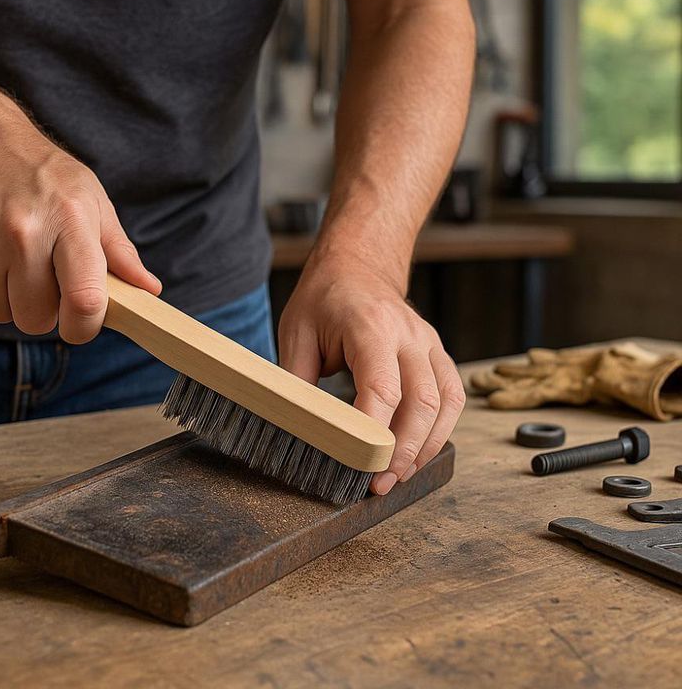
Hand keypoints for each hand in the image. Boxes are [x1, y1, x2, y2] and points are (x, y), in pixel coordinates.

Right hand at [0, 95, 159, 341]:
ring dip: (13, 300)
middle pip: (37, 318)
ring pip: (2, 314)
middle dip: (46, 312)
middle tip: (47, 281)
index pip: (84, 300)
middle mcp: (23, 234)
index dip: (86, 327)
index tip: (84, 324)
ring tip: (17, 262)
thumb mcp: (92, 201)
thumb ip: (119, 251)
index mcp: (69, 221)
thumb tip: (149, 289)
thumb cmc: (43, 174)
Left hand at [278, 257, 464, 494]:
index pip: (382, 387)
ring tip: (401, 476)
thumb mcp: (296, 333)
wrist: (357, 265)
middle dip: (404, 450)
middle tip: (381, 484)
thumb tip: (298, 430)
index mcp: (371, 326)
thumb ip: (298, 381)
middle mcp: (409, 334)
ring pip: (447, 402)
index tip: (361, 465)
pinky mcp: (436, 353)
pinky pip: (452, 395)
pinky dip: (441, 429)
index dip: (375, 432)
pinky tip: (418, 452)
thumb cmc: (324, 298)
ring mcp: (428, 342)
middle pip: (423, 401)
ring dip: (427, 445)